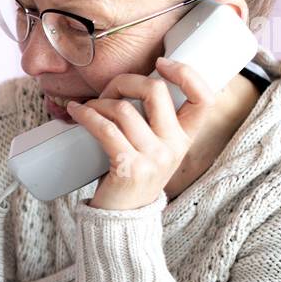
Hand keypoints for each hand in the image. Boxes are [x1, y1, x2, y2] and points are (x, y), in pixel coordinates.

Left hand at [65, 56, 217, 210]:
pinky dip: (85, 115)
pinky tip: (75, 112)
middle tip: (107, 91)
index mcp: (185, 139)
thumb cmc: (132, 176)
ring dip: (98, 102)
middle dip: (125, 81)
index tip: (162, 63)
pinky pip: (105, 128)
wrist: (122, 218)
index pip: (205, 99)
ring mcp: (153, 158)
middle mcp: (174, 147)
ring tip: (87, 108)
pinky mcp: (128, 166)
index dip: (187, 74)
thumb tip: (130, 83)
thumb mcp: (155, 150)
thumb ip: (153, 122)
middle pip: (155, 91)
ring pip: (123, 109)